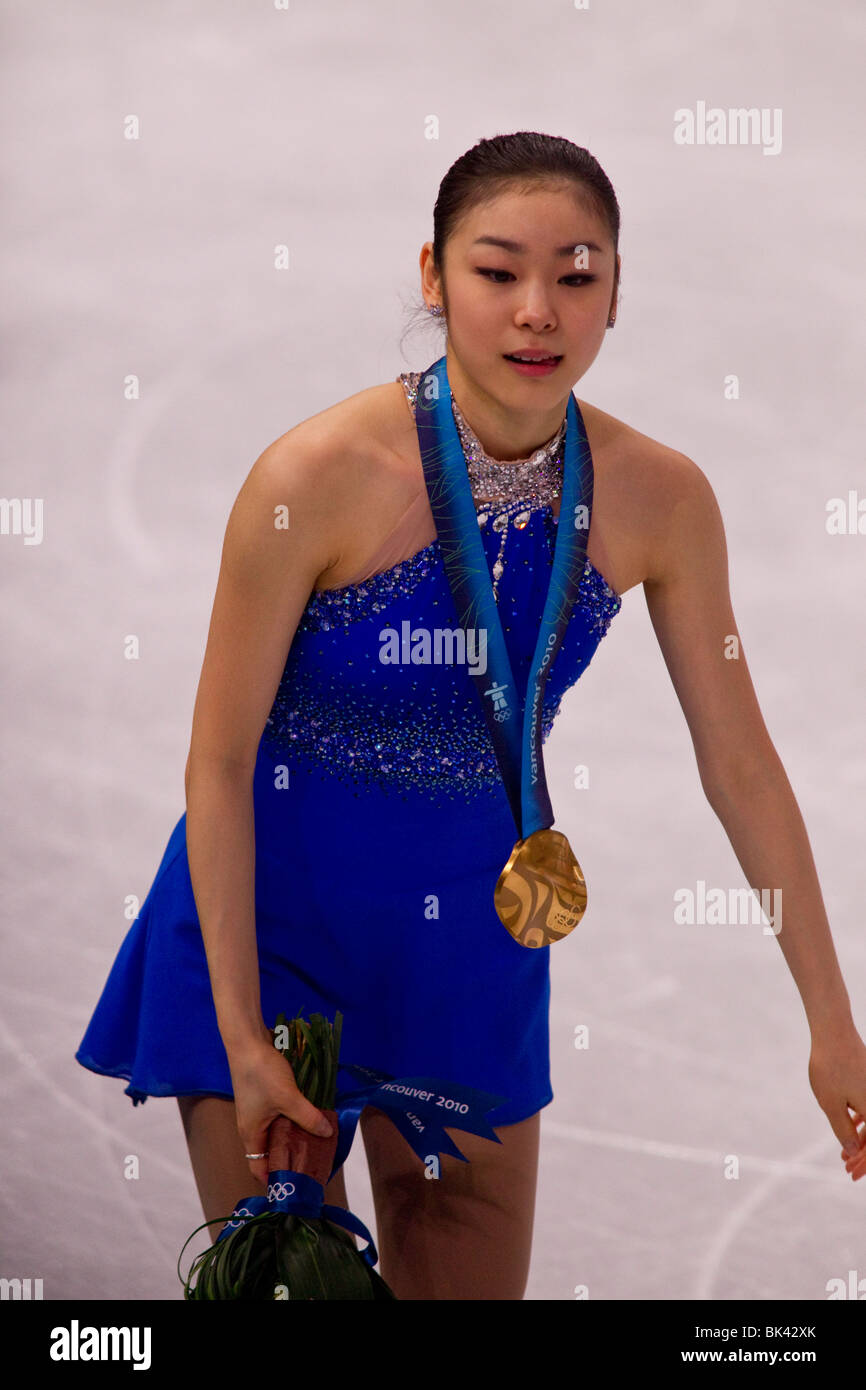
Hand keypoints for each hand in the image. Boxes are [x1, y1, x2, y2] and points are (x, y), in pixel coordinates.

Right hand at [225, 1035, 334, 1187]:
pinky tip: (309, 1117)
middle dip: (290, 1158)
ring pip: (276, 1133)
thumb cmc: (262, 1074)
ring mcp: (257, 1111)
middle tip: (313, 1163)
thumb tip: (327, 1134)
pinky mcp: (264, 1097)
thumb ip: (308, 1117)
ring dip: (293, 1137)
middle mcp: (252, 1127)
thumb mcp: (288, 1098)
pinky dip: (292, 1121)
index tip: (296, 1184)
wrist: (247, 1041)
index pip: (259, 1169)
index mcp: (251, 1135)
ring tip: (316, 1142)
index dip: (275, 1179)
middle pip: (270, 1152)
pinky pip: (279, 1117)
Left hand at [807, 1026, 865, 1180]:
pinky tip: (850, 1127)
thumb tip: (853, 1152)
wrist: (833, 1032)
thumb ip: (844, 1131)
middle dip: (864, 1155)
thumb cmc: (830, 1067)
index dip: (864, 1164)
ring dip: (862, 1140)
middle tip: (847, 1168)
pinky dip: (863, 1121)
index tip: (850, 1174)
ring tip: (845, 1154)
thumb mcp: (831, 1105)